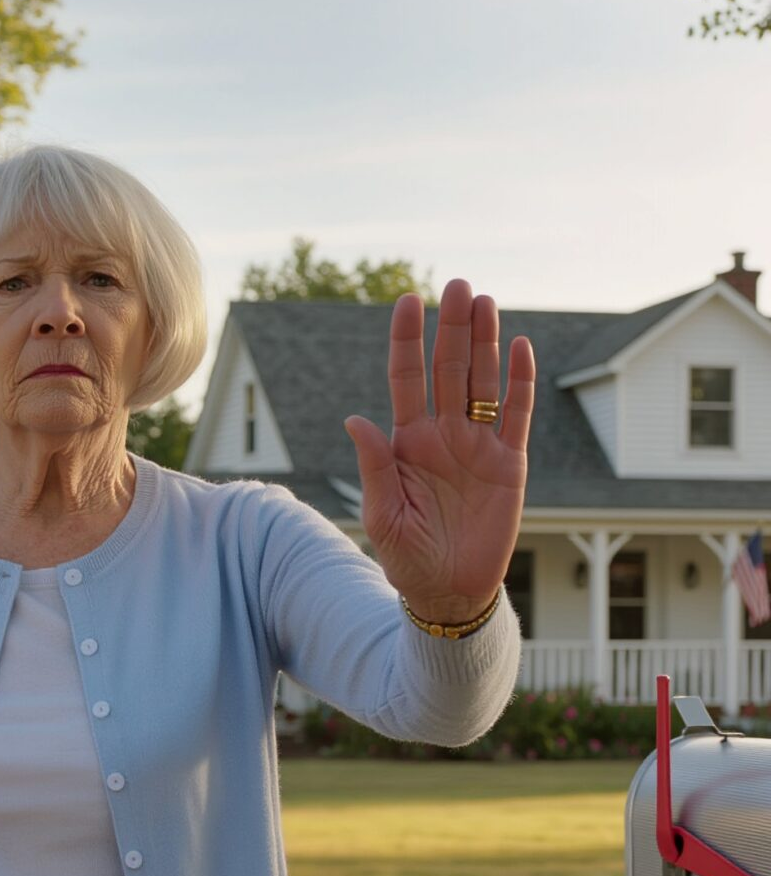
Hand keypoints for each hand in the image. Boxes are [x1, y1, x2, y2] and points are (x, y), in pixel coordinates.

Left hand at [343, 280, 534, 624]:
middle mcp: (443, 434)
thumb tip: (355, 419)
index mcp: (406, 442)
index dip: (407, 340)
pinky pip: (516, 414)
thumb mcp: (383, 513)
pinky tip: (519, 347)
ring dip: (484, 342)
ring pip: (483, 382)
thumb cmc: (407, 555)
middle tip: (457, 285)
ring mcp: (478, 445)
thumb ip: (374, 465)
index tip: (407, 300)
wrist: (448, 590)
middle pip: (449, 369)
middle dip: (452, 328)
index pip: (406, 378)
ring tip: (484, 301)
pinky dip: (519, 381)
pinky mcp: (510, 463)